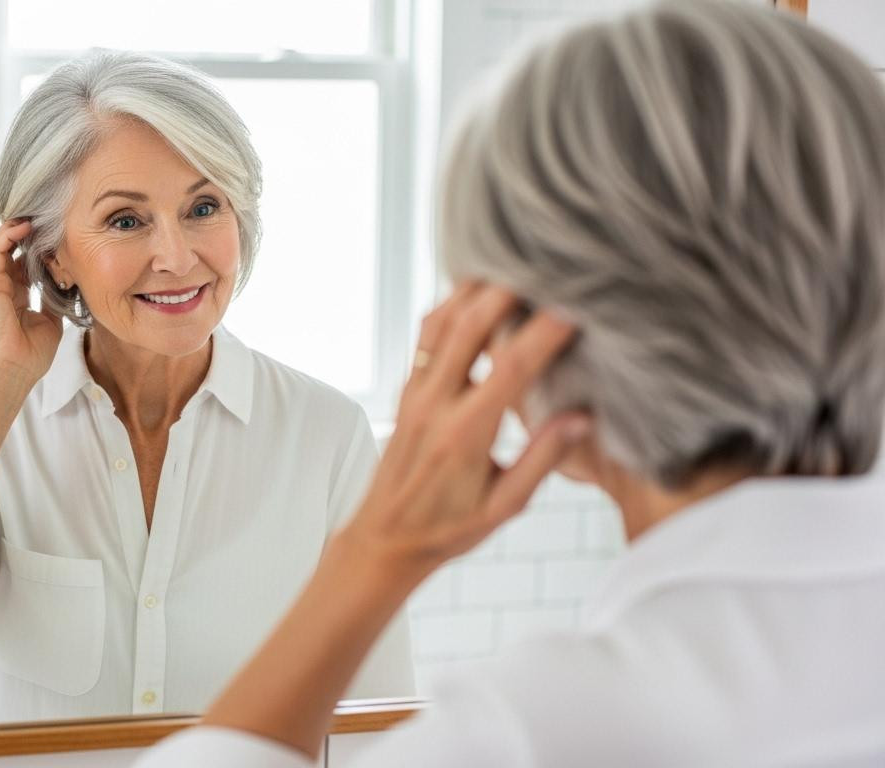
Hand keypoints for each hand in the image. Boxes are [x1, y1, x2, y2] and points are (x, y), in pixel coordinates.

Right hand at [0, 218, 63, 385]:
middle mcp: (4, 287)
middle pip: (11, 249)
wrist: (15, 371)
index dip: (38, 247)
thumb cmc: (31, 355)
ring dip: (14, 228)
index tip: (56, 235)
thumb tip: (66, 282)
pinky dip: (8, 236)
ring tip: (32, 217)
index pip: (24, 262)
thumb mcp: (51, 321)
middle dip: (25, 232)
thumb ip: (53, 299)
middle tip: (44, 218)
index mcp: (17, 296)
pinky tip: (24, 228)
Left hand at [342, 281, 589, 585]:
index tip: (576, 305)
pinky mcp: (406, 389)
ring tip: (511, 258)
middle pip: (468, 328)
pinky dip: (451, 304)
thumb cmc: (448, 529)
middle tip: (543, 262)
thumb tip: (582, 417)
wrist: (385, 537)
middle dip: (506, 290)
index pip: (511, 370)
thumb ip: (541, 460)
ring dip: (474, 289)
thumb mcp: (504, 507)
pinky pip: (427, 335)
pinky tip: (476, 287)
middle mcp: (434, 405)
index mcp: (464, 436)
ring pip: (441, 323)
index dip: (544, 333)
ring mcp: (414, 393)